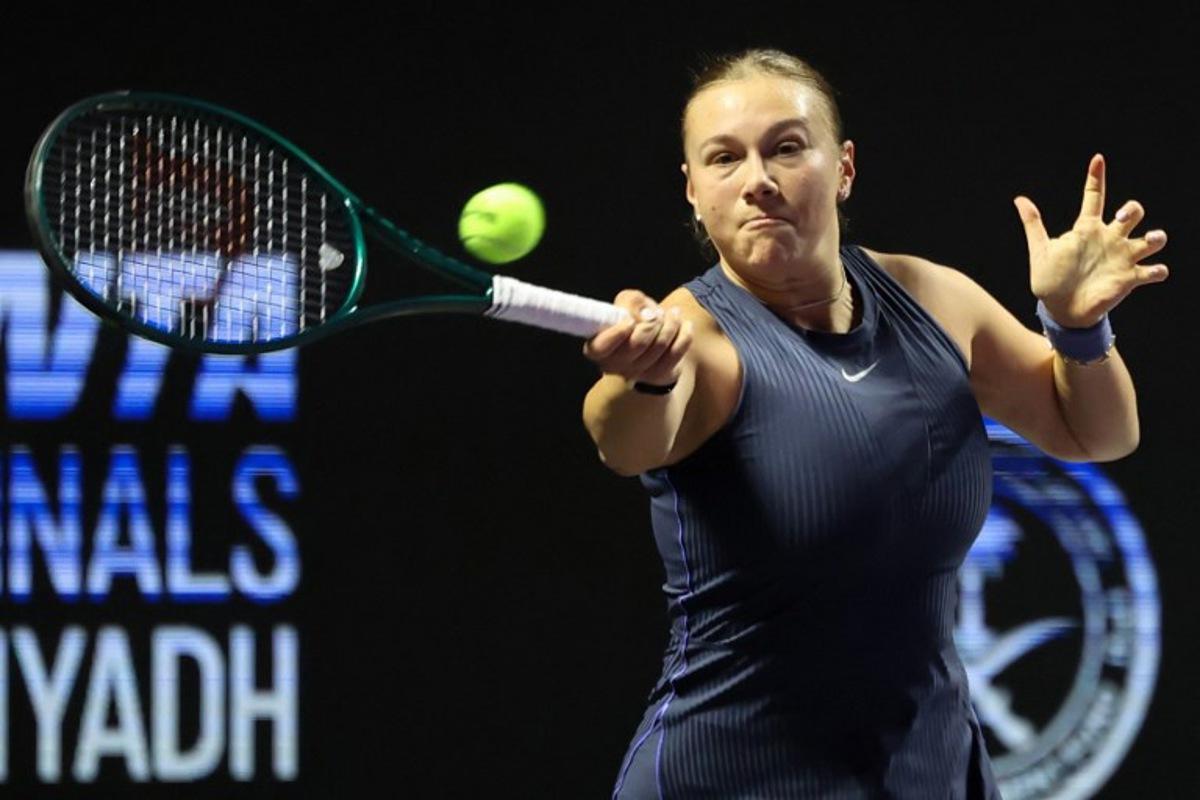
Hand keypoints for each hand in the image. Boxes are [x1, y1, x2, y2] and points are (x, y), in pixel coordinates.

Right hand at [583, 290, 692, 386]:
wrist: (653, 342)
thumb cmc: (634, 320)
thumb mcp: (626, 303)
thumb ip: (630, 301)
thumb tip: (646, 315)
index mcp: (598, 347)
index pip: (601, 347)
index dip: (617, 334)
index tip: (630, 321)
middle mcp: (613, 364)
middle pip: (638, 343)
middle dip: (653, 322)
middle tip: (658, 314)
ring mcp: (636, 373)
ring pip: (660, 345)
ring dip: (671, 324)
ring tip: (673, 315)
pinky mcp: (658, 376)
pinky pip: (677, 351)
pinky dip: (685, 333)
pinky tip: (685, 326)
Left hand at [1014, 154, 1168, 326]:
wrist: (1060, 309)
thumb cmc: (1050, 279)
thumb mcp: (1040, 250)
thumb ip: (1033, 224)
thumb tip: (1019, 199)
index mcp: (1087, 229)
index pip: (1094, 197)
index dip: (1096, 178)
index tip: (1097, 160)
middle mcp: (1109, 239)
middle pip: (1132, 213)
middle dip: (1133, 209)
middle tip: (1122, 216)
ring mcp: (1122, 258)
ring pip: (1151, 239)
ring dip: (1156, 236)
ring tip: (1150, 239)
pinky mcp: (1130, 279)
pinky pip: (1153, 271)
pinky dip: (1158, 269)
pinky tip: (1153, 270)